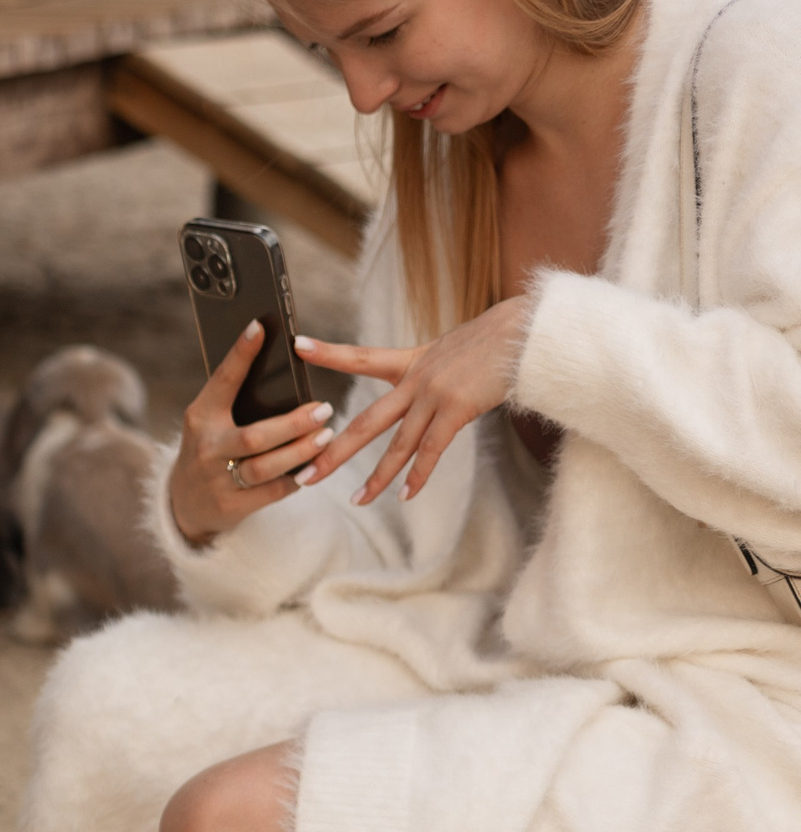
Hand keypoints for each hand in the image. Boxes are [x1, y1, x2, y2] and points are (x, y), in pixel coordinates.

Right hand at [169, 319, 337, 546]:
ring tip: (325, 436)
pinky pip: (272, 492)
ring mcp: (217, 480)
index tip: (259, 327)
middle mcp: (206, 448)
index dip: (240, 354)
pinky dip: (295, 478)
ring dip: (300, 452)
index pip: (222, 381)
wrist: (184, 504)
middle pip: (255, 436)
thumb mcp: (211, 424)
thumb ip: (237, 404)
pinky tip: (312, 466)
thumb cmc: (210, 450)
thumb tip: (285, 376)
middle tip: (324, 409)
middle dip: (293, 423)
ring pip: (266, 467)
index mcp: (200, 418)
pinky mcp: (231, 506)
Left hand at [298, 292, 532, 504]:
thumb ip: (433, 370)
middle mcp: (416, 378)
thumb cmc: (501, 340)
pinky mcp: (457, 407)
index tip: (299, 345)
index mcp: (411, 361)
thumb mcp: (455, 350)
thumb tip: (425, 388)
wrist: (533, 330)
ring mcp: (435, 393)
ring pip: (397, 444)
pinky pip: (432, 449)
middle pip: (365, 421)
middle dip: (333, 451)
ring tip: (357, 501)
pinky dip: (418, 475)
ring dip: (377, 477)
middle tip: (304, 475)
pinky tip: (405, 495)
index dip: (329, 352)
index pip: (361, 356)